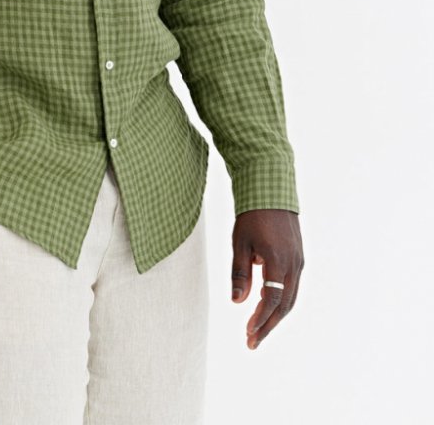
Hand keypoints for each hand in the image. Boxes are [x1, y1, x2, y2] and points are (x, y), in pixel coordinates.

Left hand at [231, 208, 303, 349]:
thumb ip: (240, 273)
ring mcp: (299, 262)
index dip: (260, 319)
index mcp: (277, 261)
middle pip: (284, 305)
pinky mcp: (298, 258)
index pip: (270, 300)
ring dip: (275, 316)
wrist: (271, 192)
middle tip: (252, 342)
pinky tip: (266, 306)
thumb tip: (237, 302)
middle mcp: (293, 264)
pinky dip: (280, 301)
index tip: (248, 334)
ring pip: (290, 298)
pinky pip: (291, 287)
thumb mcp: (239, 243)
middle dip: (268, 325)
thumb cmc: (251, 216)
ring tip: (258, 330)